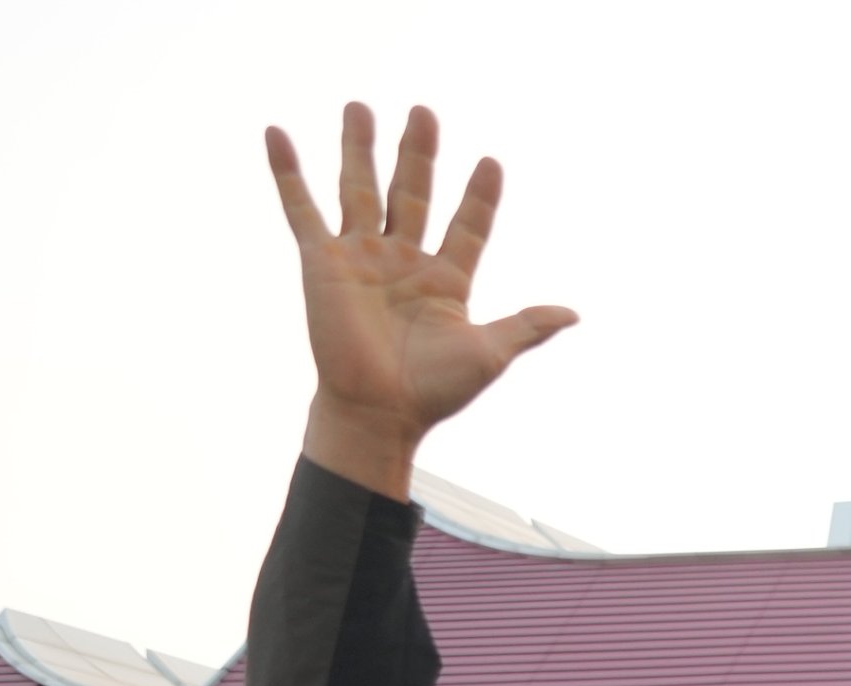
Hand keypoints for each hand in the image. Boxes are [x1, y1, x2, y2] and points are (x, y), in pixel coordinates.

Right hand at [267, 106, 576, 495]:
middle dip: (419, 154)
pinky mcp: (321, 261)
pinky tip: (277, 134)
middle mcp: (403, 259)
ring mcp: (361, 256)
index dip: (480, 197)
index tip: (492, 163)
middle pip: (413, 192)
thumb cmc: (435, 391)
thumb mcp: (489, 354)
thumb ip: (527, 326)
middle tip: (424, 112)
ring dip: (361, 148)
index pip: (469, 226)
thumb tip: (573, 314)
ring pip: (360, 188)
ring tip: (360, 107)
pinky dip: (287, 172)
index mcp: (446, 279)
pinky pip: (301, 208)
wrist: (379, 412)